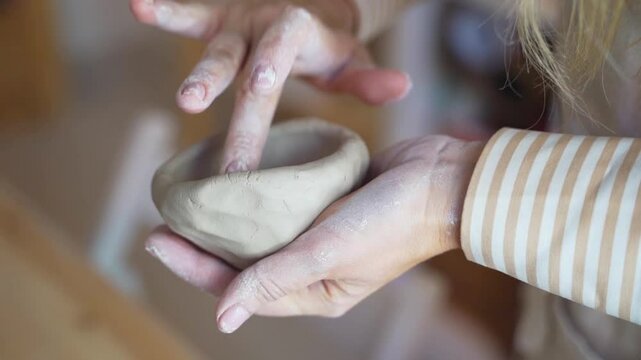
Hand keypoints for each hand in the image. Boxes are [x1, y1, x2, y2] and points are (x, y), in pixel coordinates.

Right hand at [130, 0, 411, 172]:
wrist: (309, 6)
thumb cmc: (327, 48)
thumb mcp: (349, 63)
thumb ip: (369, 79)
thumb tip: (404, 87)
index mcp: (297, 36)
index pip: (276, 78)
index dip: (259, 106)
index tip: (248, 150)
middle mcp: (263, 27)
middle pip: (242, 73)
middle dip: (228, 113)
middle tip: (211, 146)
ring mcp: (236, 22)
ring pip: (213, 48)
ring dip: (196, 70)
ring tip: (180, 92)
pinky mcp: (215, 18)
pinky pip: (190, 14)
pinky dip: (166, 11)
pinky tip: (138, 5)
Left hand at [145, 135, 482, 332]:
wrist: (440, 180)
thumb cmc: (391, 222)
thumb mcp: (329, 253)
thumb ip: (275, 280)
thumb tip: (223, 318)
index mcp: (315, 293)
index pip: (242, 288)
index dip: (196, 268)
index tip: (158, 240)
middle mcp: (313, 270)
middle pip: (246, 263)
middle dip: (203, 247)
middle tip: (160, 225)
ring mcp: (319, 237)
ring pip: (261, 235)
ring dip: (226, 222)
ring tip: (187, 206)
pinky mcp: (326, 206)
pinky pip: (281, 207)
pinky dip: (255, 199)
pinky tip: (232, 183)